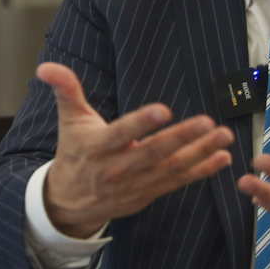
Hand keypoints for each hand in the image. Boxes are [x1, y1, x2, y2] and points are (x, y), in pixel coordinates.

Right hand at [39, 62, 234, 238]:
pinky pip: (178, 181)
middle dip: (182, 137)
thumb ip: (65, 90)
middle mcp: (118, 168)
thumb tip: (46, 67)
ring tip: (223, 136)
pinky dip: (202, 170)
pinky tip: (222, 157)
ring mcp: (136, 184)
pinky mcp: (150, 193)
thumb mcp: (69, 119)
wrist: (70, 202)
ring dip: (200, 152)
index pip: (122, 133)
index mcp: (98, 147)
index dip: (142, 123)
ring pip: (171, 168)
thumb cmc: (75, 152)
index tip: (163, 110)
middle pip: (154, 152)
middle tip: (207, 122)